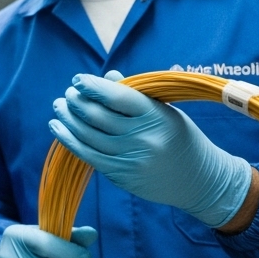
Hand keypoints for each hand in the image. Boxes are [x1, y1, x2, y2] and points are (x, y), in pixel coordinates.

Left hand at [50, 71, 252, 228]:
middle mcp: (142, 137)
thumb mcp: (164, 111)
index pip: (117, 96)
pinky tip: (58, 127)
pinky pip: (88, 155)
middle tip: (68, 94)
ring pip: (88, 136)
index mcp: (155, 115)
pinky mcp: (121, 175)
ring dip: (68, 118)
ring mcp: (130, 159)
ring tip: (60, 106)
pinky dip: (69, 140)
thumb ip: (134, 95)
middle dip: (76, 101)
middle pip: (97, 116)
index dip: (92, 86)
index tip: (78, 79)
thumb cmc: (179, 138)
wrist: (200, 180)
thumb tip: (105, 77)